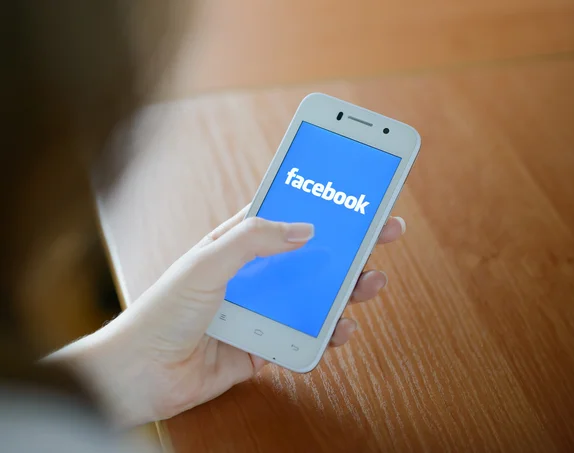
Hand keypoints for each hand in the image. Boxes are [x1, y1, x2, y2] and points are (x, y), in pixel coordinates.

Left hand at [60, 206, 405, 426]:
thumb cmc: (164, 311)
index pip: (287, 216)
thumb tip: (304, 227)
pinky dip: (326, 333)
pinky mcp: (263, 344)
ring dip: (345, 289)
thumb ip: (254, 239)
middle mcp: (253, 275)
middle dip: (348, 244)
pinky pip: (303, 336)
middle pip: (311, 255)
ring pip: (314, 295)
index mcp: (237, 244)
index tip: (352, 191)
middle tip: (383, 231)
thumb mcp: (208, 261)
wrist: (141, 373)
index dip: (320, 202)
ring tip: (371, 283)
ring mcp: (261, 309)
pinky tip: (342, 327)